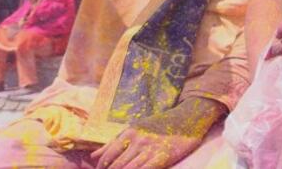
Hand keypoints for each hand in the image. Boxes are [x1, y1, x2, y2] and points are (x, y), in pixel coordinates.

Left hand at [91, 98, 222, 168]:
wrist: (188, 117)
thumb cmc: (161, 124)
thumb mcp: (135, 129)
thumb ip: (114, 142)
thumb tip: (93, 155)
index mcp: (129, 133)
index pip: (107, 156)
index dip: (101, 168)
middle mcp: (137, 141)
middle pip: (116, 165)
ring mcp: (150, 149)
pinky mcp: (163, 156)